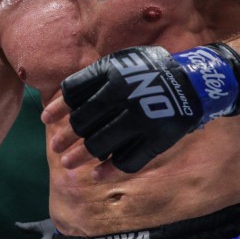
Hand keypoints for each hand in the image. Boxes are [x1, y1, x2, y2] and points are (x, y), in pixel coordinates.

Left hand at [44, 43, 239, 172]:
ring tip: (68, 164)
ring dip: (79, 156)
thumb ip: (93, 78)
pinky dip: (109, 170)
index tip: (46, 120)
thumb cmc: (148, 71)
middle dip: (65, 137)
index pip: (73, 93)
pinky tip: (97, 175)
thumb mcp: (121, 63)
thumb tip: (60, 100)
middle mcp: (122, 96)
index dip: (57, 108)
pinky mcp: (155, 139)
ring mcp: (138, 119)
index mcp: (110, 73)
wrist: (193, 82)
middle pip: (82, 122)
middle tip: (56, 147)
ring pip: (99, 144)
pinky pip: (126, 160)